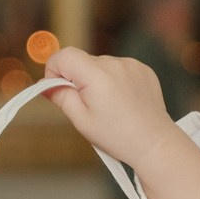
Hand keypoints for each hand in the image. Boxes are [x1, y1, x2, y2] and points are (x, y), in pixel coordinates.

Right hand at [43, 47, 181, 165]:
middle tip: (89, 106)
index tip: (59, 90)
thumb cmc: (117, 136)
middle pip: (82, 61)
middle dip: (78, 79)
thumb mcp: (81, 120)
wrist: (154, 143)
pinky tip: (123, 101)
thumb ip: (60, 96)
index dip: (54, 71)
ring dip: (98, 80)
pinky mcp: (143, 68)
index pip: (63, 55)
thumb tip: (45, 84)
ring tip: (110, 106)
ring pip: (100, 64)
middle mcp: (115, 63)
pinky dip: (115, 80)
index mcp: (97, 75)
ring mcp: (131, 64)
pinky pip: (119, 68)